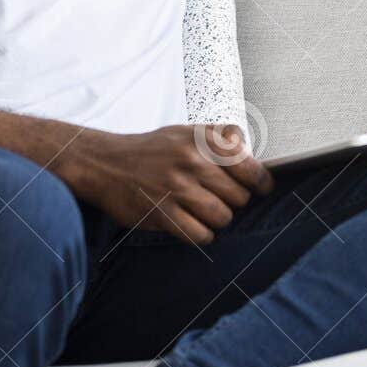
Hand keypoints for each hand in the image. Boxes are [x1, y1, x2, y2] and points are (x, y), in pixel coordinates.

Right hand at [55, 124, 272, 245]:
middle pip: (240, 196)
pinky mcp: (162, 213)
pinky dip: (201, 234)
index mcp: (201, 140)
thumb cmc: (151, 149)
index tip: (261, 188)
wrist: (104, 163)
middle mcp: (191, 162)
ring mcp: (176, 188)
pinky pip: (200, 235)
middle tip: (219, 198)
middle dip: (234, 201)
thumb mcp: (185, 131)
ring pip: (223, 217)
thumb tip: (247, 147)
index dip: (261, 182)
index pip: (249, 166)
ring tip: (204, 211)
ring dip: (217, 219)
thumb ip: (218, 136)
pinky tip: (192, 224)